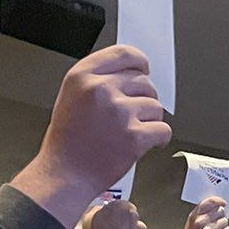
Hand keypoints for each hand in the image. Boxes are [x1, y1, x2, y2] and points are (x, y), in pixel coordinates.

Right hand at [13, 44, 172, 226]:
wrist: (65, 175)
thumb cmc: (68, 142)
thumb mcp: (73, 96)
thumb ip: (98, 80)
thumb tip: (131, 74)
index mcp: (82, 76)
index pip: (124, 54)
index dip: (140, 62)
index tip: (145, 69)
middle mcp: (101, 90)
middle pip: (144, 82)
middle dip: (144, 98)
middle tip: (133, 115)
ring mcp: (119, 112)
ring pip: (156, 106)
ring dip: (150, 120)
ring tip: (131, 132)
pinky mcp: (134, 136)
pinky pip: (163, 129)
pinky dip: (159, 138)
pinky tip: (145, 143)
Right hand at [179, 195, 228, 228]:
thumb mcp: (191, 226)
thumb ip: (201, 216)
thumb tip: (217, 208)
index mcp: (193, 216)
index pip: (208, 201)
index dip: (218, 200)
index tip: (223, 202)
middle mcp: (200, 221)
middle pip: (219, 210)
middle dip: (221, 216)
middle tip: (216, 224)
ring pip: (225, 221)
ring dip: (223, 227)